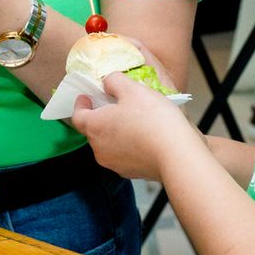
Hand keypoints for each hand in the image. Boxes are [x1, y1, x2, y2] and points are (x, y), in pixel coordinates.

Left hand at [71, 72, 196, 181]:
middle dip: (101, 116)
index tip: (86, 96)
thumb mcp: (132, 89)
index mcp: (95, 127)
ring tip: (133, 120)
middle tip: (115, 104)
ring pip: (109, 144)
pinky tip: (144, 136)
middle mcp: (99, 149)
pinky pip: (124, 155)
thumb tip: (108, 83)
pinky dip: (128, 145)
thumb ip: (114, 81)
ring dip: (115, 131)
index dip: (80, 104)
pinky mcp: (130, 173)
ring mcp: (114, 164)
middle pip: (94, 130)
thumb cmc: (152, 119)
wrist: (177, 155)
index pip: (77, 116)